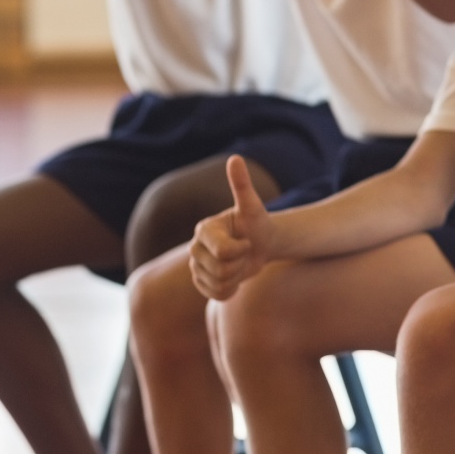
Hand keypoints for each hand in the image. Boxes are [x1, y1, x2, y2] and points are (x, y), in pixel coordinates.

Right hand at [188, 155, 273, 300]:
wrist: (260, 243)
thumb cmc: (257, 222)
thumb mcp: (253, 205)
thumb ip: (241, 184)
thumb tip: (235, 158)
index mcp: (204, 229)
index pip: (222, 252)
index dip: (241, 250)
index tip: (246, 241)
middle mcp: (194, 248)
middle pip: (220, 270)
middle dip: (240, 264)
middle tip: (244, 252)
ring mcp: (196, 266)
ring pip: (218, 284)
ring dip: (237, 277)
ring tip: (240, 263)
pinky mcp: (201, 283)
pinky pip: (216, 295)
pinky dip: (231, 290)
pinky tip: (234, 277)